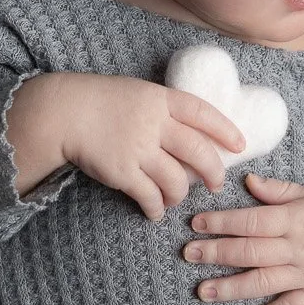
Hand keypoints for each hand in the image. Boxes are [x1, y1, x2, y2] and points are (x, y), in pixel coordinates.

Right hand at [45, 72, 247, 220]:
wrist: (63, 112)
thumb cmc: (100, 101)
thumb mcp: (137, 92)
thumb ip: (163, 109)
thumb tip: (192, 132)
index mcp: (160, 99)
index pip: (203, 113)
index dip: (225, 130)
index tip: (240, 145)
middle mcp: (154, 123)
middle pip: (198, 152)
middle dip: (213, 172)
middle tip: (216, 184)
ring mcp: (138, 148)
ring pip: (176, 180)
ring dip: (180, 195)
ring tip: (177, 199)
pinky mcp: (122, 171)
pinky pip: (149, 196)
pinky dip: (156, 208)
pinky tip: (155, 212)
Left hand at [183, 174, 303, 304]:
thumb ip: (279, 191)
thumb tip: (248, 182)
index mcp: (296, 219)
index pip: (251, 221)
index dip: (221, 222)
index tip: (195, 223)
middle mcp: (298, 248)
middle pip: (250, 252)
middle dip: (216, 253)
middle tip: (188, 254)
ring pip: (262, 282)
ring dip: (230, 288)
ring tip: (202, 292)